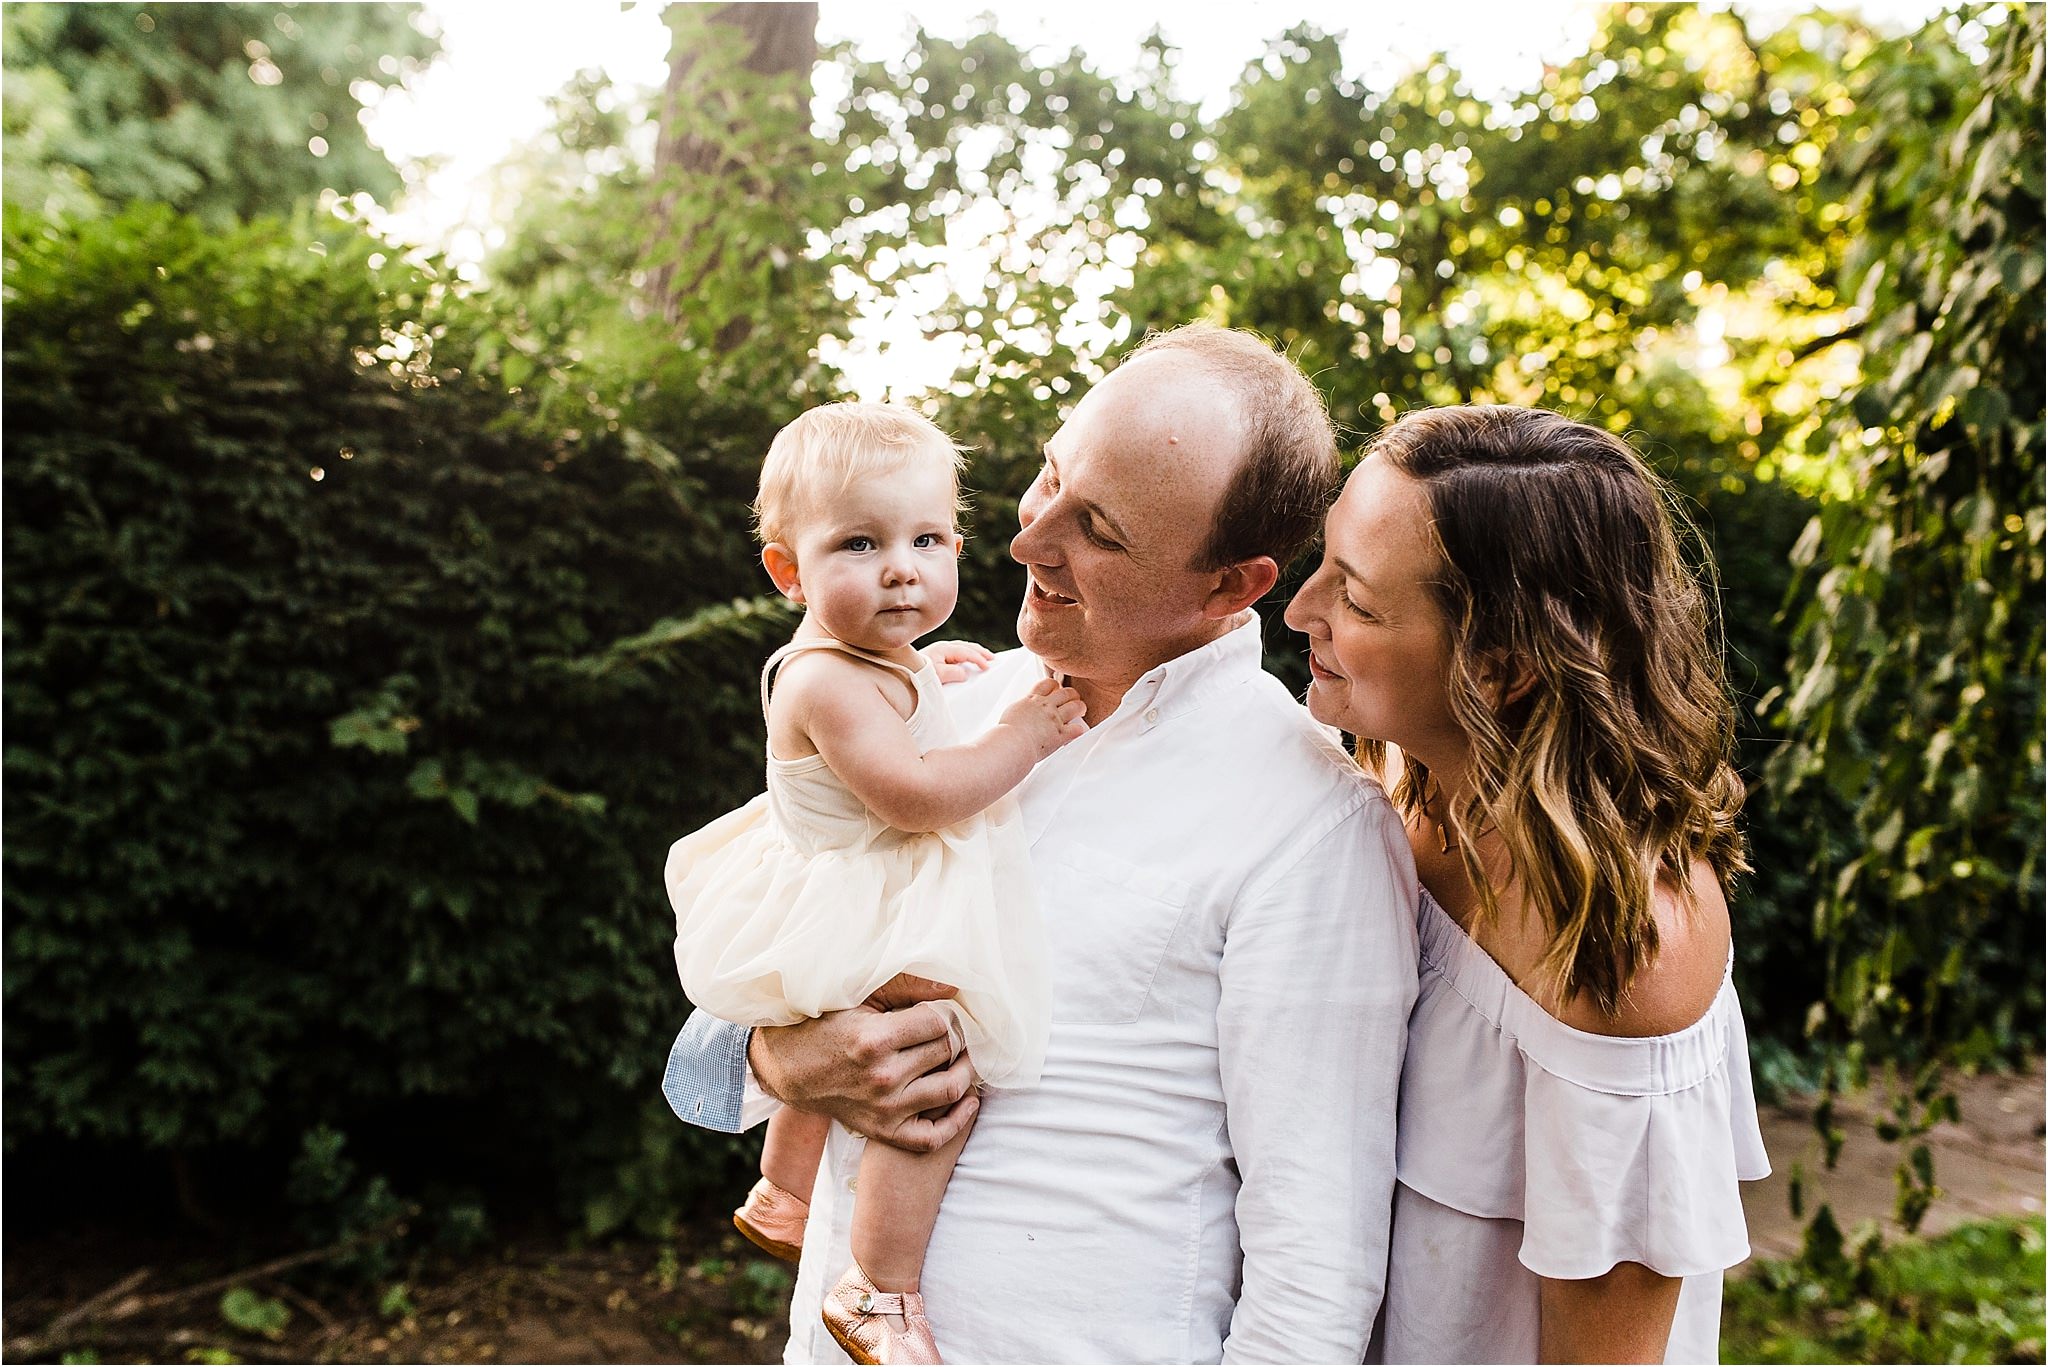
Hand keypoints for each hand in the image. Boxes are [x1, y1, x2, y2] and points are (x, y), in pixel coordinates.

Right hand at [748, 981, 977, 1153]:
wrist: (790, 1069)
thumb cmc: (827, 1025)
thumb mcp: (861, 997)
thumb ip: (907, 987)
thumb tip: (954, 987)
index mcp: (875, 1039)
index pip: (940, 1022)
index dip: (950, 1013)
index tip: (947, 1010)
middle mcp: (882, 1077)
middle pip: (947, 1051)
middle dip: (959, 1036)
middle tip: (958, 1029)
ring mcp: (884, 1109)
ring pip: (950, 1089)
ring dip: (965, 1070)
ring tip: (963, 1056)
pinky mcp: (883, 1131)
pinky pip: (933, 1137)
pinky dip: (957, 1121)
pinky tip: (968, 1099)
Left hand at [924, 640, 995, 683]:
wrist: (901, 673)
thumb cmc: (917, 674)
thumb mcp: (935, 676)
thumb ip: (951, 673)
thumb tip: (965, 673)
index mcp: (943, 649)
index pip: (966, 652)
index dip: (978, 658)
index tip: (987, 667)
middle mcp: (943, 647)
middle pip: (967, 646)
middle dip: (981, 652)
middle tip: (993, 659)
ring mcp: (941, 651)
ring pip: (963, 648)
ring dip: (976, 652)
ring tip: (987, 658)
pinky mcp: (940, 657)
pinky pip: (958, 653)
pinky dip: (968, 654)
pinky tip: (971, 660)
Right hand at [998, 677, 1087, 758]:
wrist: (1012, 742)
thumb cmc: (1007, 731)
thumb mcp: (1012, 711)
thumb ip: (1023, 708)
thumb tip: (1023, 710)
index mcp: (1033, 700)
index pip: (1048, 684)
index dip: (1055, 685)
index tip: (1057, 689)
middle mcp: (1046, 706)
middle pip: (1066, 692)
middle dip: (1072, 694)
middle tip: (1073, 698)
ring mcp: (1055, 719)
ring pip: (1076, 706)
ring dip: (1080, 707)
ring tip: (1081, 710)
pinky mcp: (1060, 734)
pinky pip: (1077, 729)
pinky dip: (1080, 729)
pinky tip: (1079, 731)